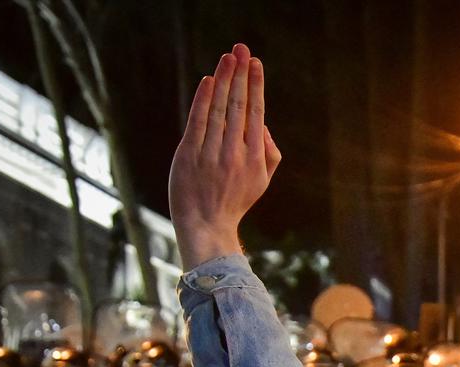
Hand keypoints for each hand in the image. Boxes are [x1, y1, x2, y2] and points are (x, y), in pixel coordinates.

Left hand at [168, 43, 282, 269]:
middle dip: (241, 75)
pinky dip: (203, 100)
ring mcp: (211, 155)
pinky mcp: (189, 156)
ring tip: (228, 57)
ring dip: (223, 80)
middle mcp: (235, 154)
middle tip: (242, 49)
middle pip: (239, 106)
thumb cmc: (234, 201)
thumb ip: (270, 153)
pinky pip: (198, 122)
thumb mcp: (262, 182)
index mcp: (255, 159)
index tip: (256, 64)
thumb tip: (265, 124)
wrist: (205, 225)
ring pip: (219, 110)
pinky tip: (209, 81)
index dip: (256, 87)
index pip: (256, 114)